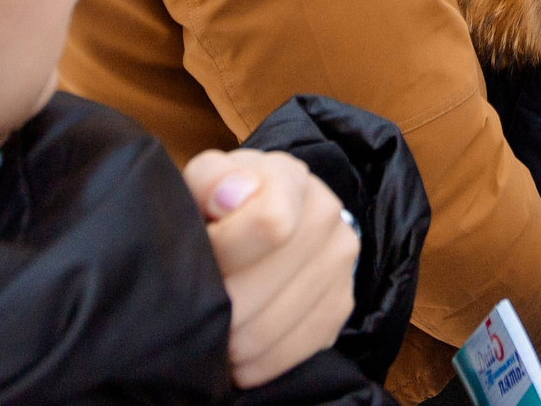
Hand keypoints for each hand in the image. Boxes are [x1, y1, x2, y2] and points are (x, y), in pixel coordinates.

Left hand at [183, 148, 358, 388]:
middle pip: (264, 284)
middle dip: (220, 305)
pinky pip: (298, 349)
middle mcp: (326, 213)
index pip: (270, 222)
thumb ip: (209, 180)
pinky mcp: (343, 302)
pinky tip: (239, 356)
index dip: (224, 249)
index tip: (201, 256)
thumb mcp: (206, 182)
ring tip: (215, 333)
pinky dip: (261, 363)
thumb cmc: (226, 206)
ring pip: (276, 324)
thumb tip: (230, 197)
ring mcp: (340, 260)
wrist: (265, 221)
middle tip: (197, 310)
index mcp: (289, 178)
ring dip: (234, 341)